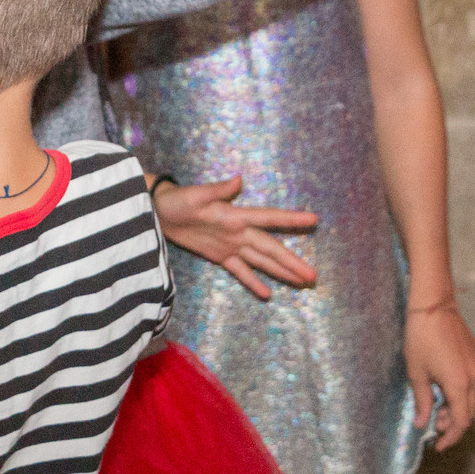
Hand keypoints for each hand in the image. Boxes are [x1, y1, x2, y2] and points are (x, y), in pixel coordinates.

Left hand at [153, 176, 318, 298]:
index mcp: (237, 216)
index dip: (291, 219)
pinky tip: (269, 294)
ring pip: (262, 261)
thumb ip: (218, 190)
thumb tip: (238, 179)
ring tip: (303, 282)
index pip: (269, 218)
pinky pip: (240, 272)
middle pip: (271, 248)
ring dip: (282, 272)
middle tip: (313, 276)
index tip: (314, 220)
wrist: (160, 211)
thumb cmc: (178, 200)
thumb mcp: (195, 195)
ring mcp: (232, 246)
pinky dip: (254, 282)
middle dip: (292, 262)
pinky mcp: (220, 257)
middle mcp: (240, 232)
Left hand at [406, 302, 474, 451]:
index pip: (460, 422)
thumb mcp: (417, 373)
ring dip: (458, 409)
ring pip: (474, 401)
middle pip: (468, 414)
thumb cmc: (422, 338)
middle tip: (432, 423)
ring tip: (438, 406)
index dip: (450, 437)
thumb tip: (422, 424)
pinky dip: (464, 395)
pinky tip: (448, 391)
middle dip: (451, 424)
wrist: (434, 307)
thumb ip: (423, 401)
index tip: (438, 445)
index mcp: (459, 385)